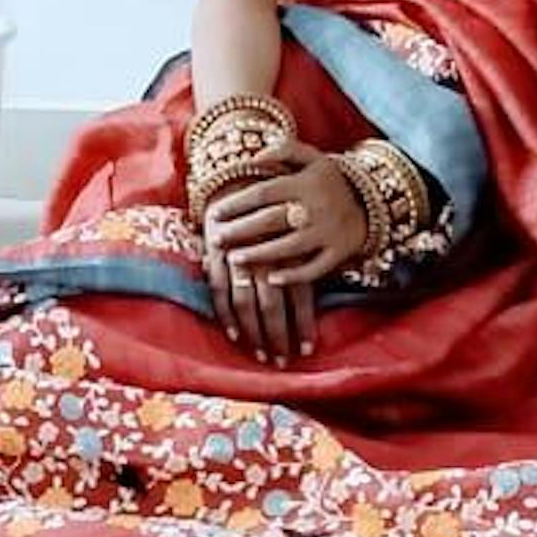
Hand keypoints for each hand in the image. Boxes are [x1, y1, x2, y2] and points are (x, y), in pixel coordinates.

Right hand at [201, 181, 315, 365]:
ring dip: (256, 333)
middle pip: (274, 305)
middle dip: (279, 335)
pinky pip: (221, 293)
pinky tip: (236, 336)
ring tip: (264, 355)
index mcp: (289, 246)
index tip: (309, 348)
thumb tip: (320, 285)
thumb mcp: (296, 223)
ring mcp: (237, 257)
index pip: (300, 293)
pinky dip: (228, 316)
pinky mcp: (215, 257)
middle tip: (284, 360)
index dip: (304, 323)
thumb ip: (306, 253)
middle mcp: (265, 254)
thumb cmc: (274, 204)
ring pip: (247, 304)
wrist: (236, 176)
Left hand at [210, 138, 367, 285]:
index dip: (236, 203)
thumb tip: (255, 156)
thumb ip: (285, 149)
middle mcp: (315, 207)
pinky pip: (315, 268)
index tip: (214, 213)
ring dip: (259, 255)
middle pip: (270, 220)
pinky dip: (294, 276)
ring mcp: (328, 232)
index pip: (263, 192)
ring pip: (288, 247)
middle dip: (240, 230)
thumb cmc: (331, 181)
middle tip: (216, 239)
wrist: (372, 203)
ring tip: (233, 260)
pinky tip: (272, 280)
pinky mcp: (339, 253)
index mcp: (305, 182)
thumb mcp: (313, 157)